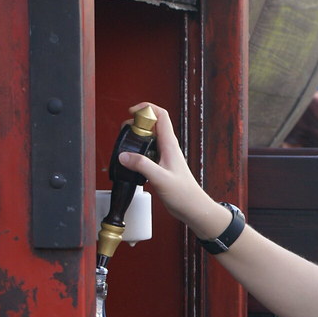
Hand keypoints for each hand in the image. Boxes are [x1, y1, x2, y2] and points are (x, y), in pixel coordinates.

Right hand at [118, 103, 203, 224]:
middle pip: (152, 124)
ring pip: (150, 138)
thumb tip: (124, 155)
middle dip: (137, 122)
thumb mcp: (160, 178)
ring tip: (126, 145)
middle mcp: (168, 147)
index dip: (146, 108)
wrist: (193, 208)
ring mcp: (165, 156)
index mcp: (170, 145)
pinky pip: (148, 151)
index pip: (161, 115)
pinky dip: (138, 151)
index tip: (132, 112)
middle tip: (125, 133)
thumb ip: (142, 165)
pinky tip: (132, 161)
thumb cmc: (184, 194)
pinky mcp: (161, 166)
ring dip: (137, 137)